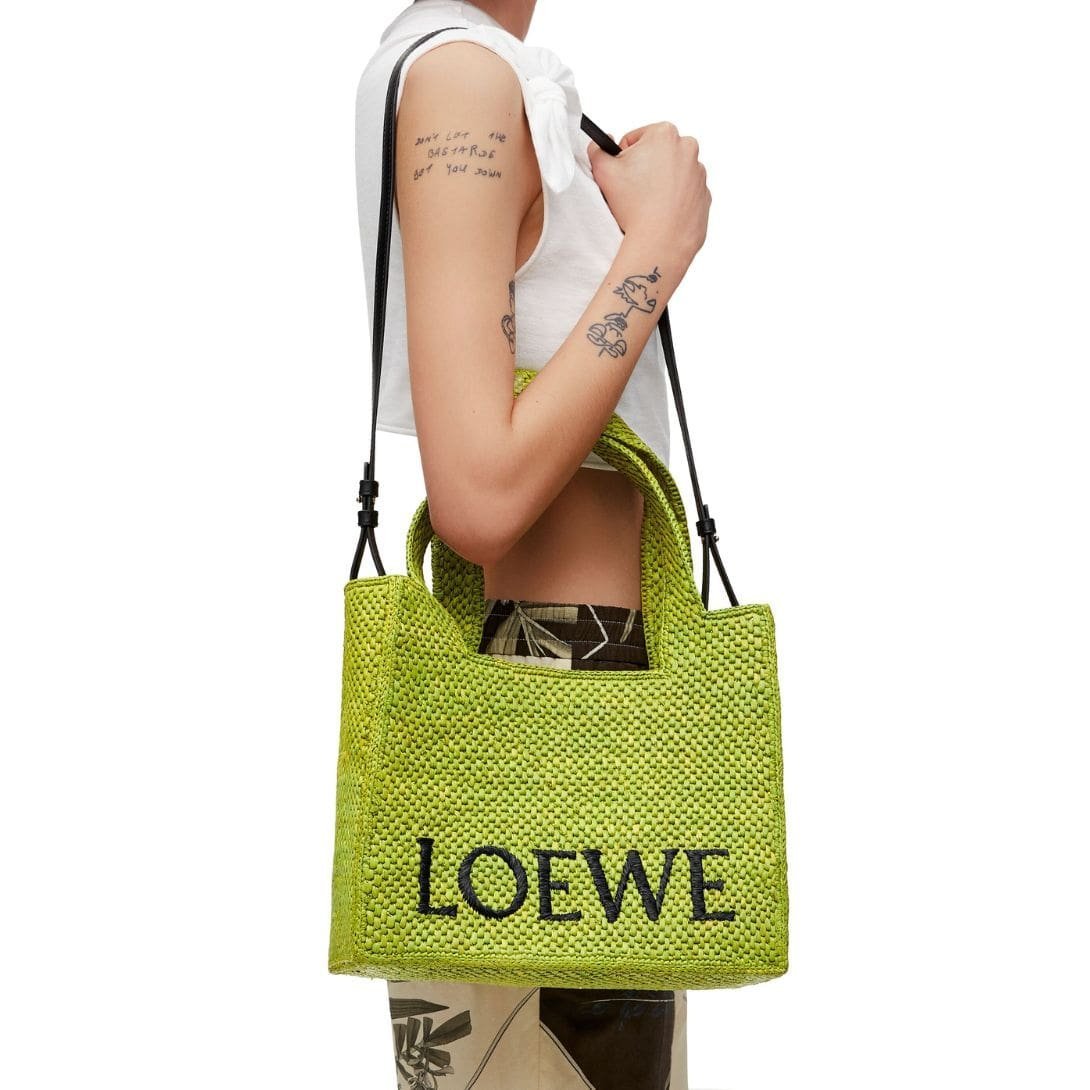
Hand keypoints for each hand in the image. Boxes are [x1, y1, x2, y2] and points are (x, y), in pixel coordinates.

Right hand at [587, 121, 710, 264]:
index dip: (624, 158)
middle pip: (657, 154)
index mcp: (665, 133)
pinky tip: (661, 213)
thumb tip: (599, 145)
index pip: (636, 138)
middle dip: (644, 168)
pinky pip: (684, 193)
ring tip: (647, 204)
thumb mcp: (603, 172)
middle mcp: (688, 148)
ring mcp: (699, 173)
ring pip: (672, 173)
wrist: (660, 243)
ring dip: (659, 184)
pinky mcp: (704, 196)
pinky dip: (673, 200)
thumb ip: (597, 150)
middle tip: (634, 191)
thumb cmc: (634, 206)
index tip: (624, 175)